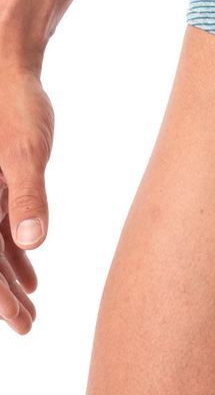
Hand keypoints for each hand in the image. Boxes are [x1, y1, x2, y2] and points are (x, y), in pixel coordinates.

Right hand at [0, 63, 54, 333]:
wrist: (9, 67)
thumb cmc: (15, 105)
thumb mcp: (25, 152)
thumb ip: (28, 196)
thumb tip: (32, 244)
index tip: (20, 322)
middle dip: (2, 298)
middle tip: (29, 326)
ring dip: (8, 279)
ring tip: (32, 309)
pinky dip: (12, 251)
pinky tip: (32, 270)